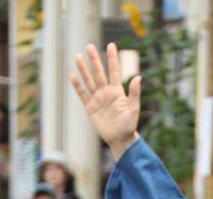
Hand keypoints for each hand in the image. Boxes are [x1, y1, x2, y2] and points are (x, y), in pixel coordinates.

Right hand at [71, 42, 140, 159]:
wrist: (120, 139)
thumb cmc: (129, 125)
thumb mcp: (134, 109)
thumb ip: (135, 93)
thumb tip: (138, 76)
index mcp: (117, 91)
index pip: (114, 71)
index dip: (112, 58)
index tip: (111, 45)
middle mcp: (106, 92)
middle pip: (98, 73)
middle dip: (94, 60)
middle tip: (89, 46)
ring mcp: (97, 99)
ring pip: (89, 81)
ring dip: (83, 69)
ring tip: (77, 57)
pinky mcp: (90, 108)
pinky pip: (83, 95)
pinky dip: (78, 86)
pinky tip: (73, 76)